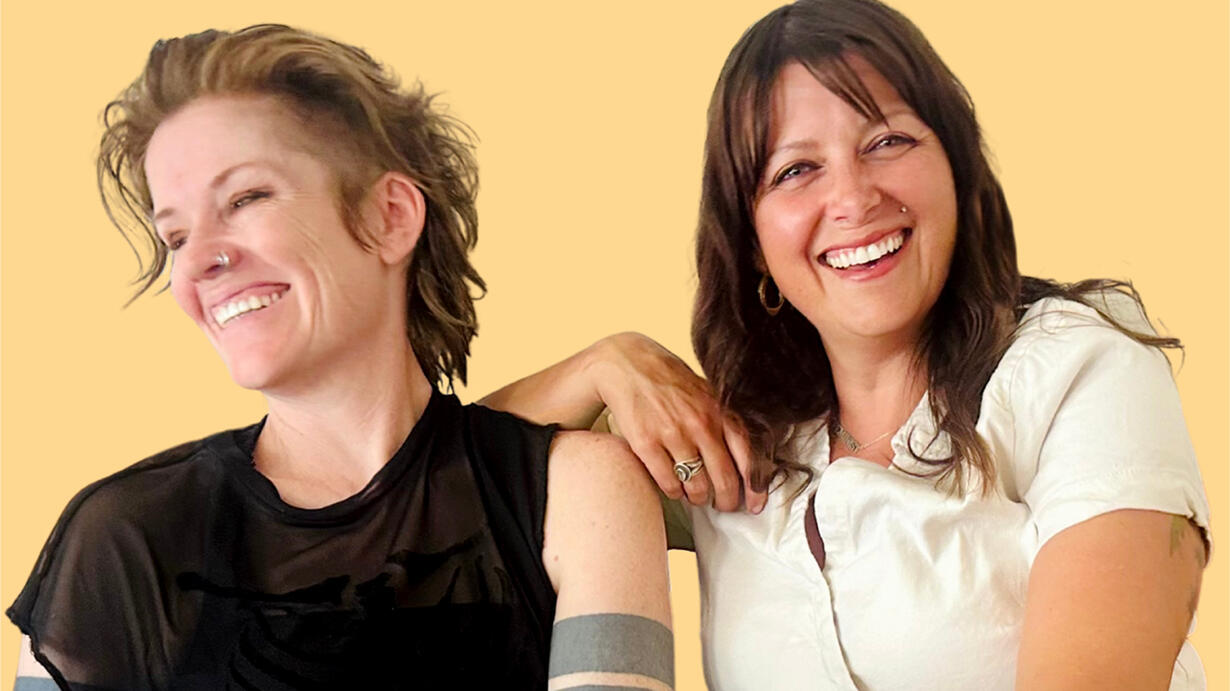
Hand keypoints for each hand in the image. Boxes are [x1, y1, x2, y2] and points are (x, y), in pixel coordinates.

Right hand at [587, 333, 766, 512]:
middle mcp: (701, 424)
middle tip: (723, 506)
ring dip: (698, 498)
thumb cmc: (671, 382)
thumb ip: (726, 421)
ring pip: (696, 487)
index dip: (755, 488)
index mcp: (720, 412)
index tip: (754, 505)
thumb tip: (746, 459)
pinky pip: (668, 483)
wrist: (629, 364)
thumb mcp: (707, 394)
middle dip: (727, 501)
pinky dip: (674, 493)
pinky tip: (674, 488)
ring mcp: (673, 434)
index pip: (748, 458)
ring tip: (696, 496)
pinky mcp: (646, 443)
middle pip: (725, 479)